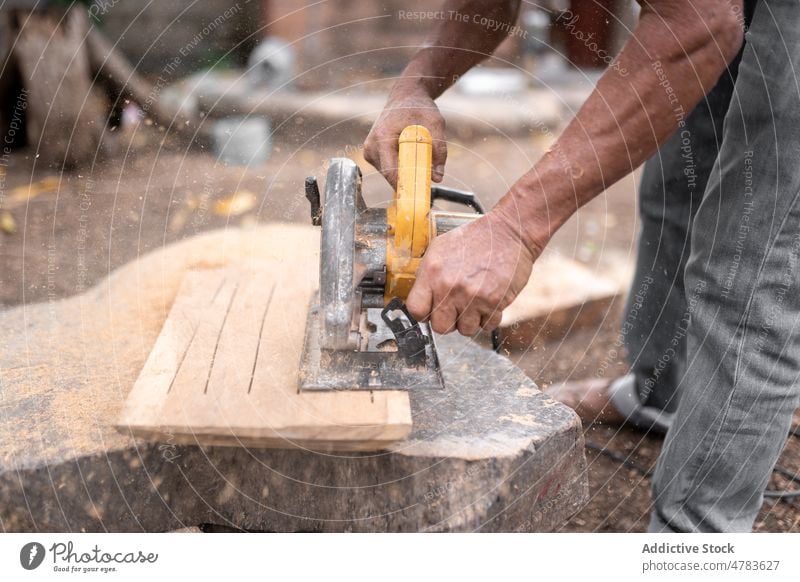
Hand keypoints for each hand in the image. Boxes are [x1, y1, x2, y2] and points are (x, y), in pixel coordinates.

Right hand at [364, 86, 446, 188]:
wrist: (406, 97)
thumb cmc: (419, 107)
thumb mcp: (435, 123)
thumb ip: (439, 150)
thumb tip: (438, 177)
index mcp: (382, 138)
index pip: (390, 172)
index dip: (405, 186)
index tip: (419, 195)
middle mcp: (371, 146)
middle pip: (390, 176)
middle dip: (409, 179)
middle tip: (428, 176)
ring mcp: (370, 151)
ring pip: (389, 175)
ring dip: (405, 172)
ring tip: (418, 155)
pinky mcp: (372, 154)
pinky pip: (388, 169)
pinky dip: (400, 167)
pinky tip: (408, 154)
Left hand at [406, 210, 541, 335]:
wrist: (507, 233)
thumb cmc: (474, 240)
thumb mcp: (440, 249)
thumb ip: (428, 276)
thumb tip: (422, 299)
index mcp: (432, 273)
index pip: (416, 310)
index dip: (424, 314)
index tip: (431, 311)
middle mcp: (449, 287)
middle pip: (440, 327)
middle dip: (448, 321)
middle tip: (456, 309)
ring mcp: (472, 296)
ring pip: (465, 330)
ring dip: (470, 320)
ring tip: (474, 303)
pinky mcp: (493, 302)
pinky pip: (487, 326)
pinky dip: (489, 318)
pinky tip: (488, 302)